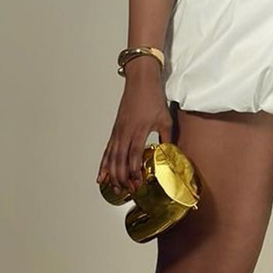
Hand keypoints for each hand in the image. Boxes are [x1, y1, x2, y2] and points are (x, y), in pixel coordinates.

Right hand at [95, 74, 172, 195]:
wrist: (140, 82)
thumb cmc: (153, 98)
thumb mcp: (165, 118)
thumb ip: (166, 137)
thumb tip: (170, 153)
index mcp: (139, 130)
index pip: (134, 155)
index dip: (134, 171)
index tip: (138, 183)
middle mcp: (125, 132)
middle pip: (120, 160)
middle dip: (123, 178)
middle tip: (128, 190)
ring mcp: (118, 131)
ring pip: (111, 157)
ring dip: (112, 175)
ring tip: (115, 189)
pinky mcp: (115, 130)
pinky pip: (107, 151)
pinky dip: (104, 164)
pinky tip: (101, 176)